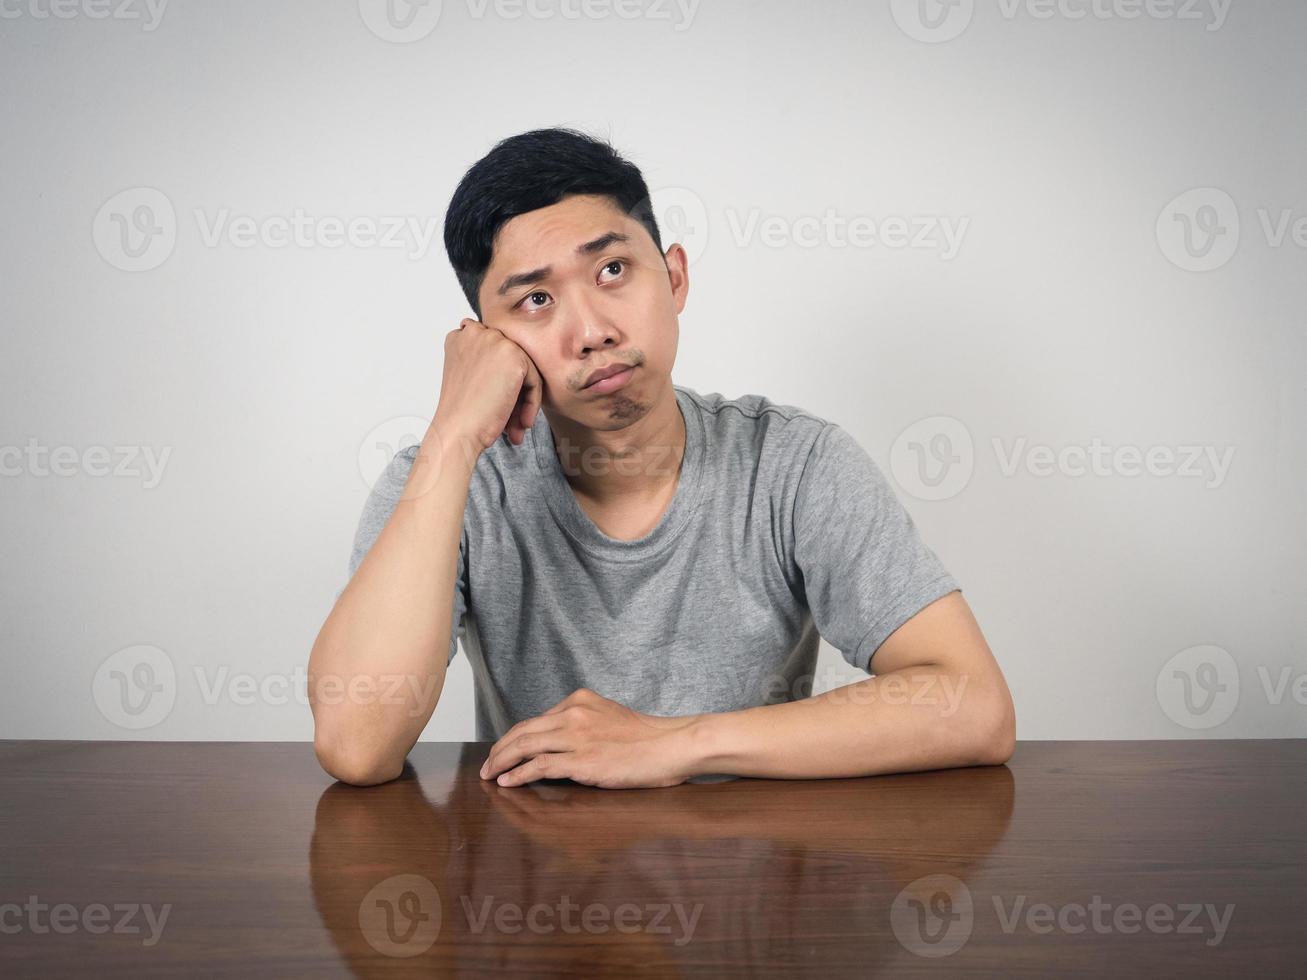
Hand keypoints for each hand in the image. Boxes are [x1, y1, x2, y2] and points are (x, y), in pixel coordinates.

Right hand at [431, 318, 544, 459]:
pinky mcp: (514, 356)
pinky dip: (532, 404)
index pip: (495, 352)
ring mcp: (495, 341)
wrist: (457, 431)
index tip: (497, 404)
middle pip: (511, 360)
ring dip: (523, 401)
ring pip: (525, 371)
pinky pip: (534, 381)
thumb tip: (515, 371)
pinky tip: (521, 424)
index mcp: (460, 337)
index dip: (499, 380)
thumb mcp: (468, 378)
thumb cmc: (460, 413)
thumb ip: (487, 363)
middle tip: (511, 421)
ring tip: (516, 426)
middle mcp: (476, 333)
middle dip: (513, 392)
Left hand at [479, 688, 700, 788]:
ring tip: (489, 775)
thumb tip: (560, 741)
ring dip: (502, 762)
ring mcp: (576, 737)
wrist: (671, 745)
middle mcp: (573, 713)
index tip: (503, 751)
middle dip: (499, 749)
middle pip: (522, 730)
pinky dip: (518, 775)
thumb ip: (583, 723)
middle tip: (487, 765)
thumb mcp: (608, 717)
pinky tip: (508, 782)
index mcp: (579, 700)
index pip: (536, 720)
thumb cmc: (646, 737)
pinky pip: (539, 766)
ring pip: (525, 746)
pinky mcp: (582, 760)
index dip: (514, 737)